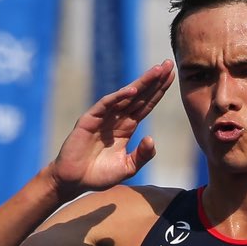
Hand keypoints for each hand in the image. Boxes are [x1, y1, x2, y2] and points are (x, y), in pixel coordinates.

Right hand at [47, 61, 172, 197]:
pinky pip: (106, 104)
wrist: (74, 181)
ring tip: (156, 71)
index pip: (146, 104)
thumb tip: (151, 139)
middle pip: (139, 95)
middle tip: (168, 64)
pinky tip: (132, 90)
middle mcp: (116, 118)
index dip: (159, 91)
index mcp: (126, 127)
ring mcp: (103, 117)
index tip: (172, 76)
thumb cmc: (99, 174)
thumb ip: (142, 155)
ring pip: (125, 96)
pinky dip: (118, 96)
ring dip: (141, 83)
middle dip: (154, 80)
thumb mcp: (127, 168)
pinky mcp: (89, 119)